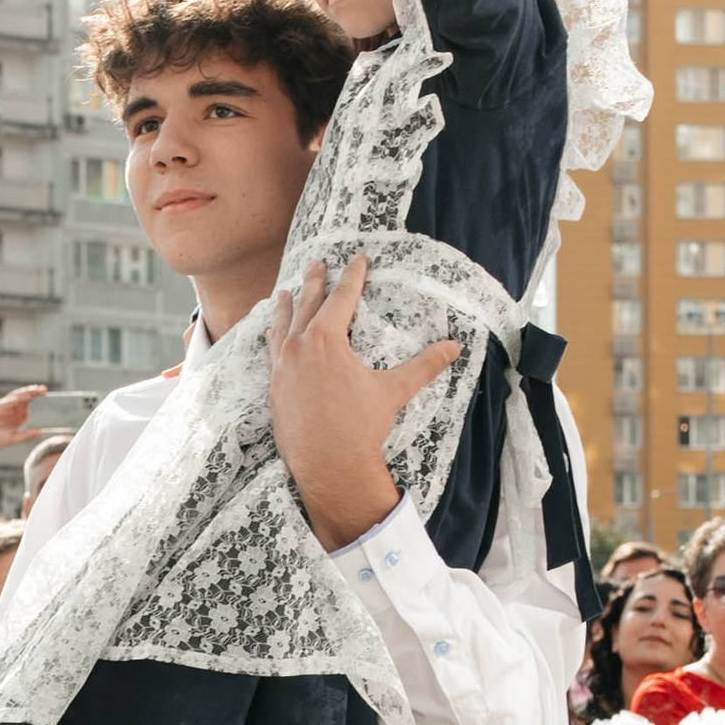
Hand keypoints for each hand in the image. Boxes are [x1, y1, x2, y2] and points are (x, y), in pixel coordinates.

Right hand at [0, 384, 46, 458]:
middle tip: (45, 390)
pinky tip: (26, 396)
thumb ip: (26, 436)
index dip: (39, 403)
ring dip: (28, 392)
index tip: (49, 400)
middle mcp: (13, 410)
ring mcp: (6, 407)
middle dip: (35, 394)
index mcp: (19, 418)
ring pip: (19, 396)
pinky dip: (18, 397)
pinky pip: (9, 400)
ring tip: (38, 389)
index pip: (31, 407)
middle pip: (26, 399)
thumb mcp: (13, 438)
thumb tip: (41, 432)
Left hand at [267, 254, 458, 551]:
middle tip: (317, 263)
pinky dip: (273, 338)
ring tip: (284, 293)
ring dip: (285, 307)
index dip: (353, 277)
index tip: (358, 259)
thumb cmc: (361, 427)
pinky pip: (271, 353)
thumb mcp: (394, 390)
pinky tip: (274, 337)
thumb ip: (423, 365)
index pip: (342, 298)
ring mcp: (281, 367)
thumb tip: (454, 347)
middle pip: (308, 304)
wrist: (329, 466)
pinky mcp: (274, 387)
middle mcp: (298, 347)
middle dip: (315, 282)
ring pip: (282, 327)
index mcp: (326, 339)